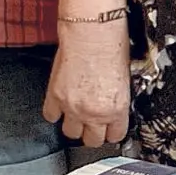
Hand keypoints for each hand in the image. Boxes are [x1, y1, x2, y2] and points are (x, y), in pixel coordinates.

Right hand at [44, 26, 132, 146]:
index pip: (115, 136)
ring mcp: (72, 107)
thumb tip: (113, 109)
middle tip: (92, 124)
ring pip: (70, 133)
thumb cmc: (112, 49)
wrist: (91, 34)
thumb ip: (117, 102)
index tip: (109, 129)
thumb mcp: (124, 81)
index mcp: (117, 109)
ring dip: (74, 125)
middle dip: (93, 133)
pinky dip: (55, 112)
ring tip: (76, 115)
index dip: (112, 132)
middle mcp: (94, 113)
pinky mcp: (55, 97)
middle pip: (92, 140)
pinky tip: (61, 105)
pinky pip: (51, 116)